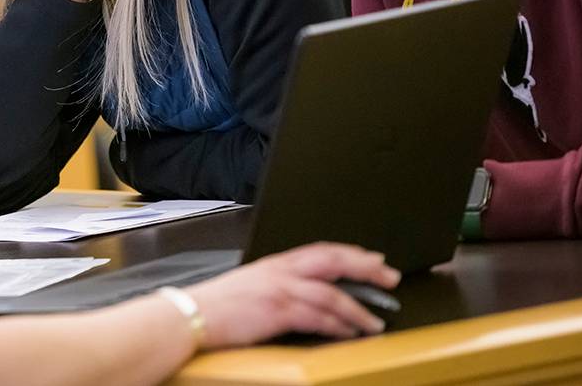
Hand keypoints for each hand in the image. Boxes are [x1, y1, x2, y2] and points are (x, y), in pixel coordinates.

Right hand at [186, 243, 400, 347]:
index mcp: (276, 263)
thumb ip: (278, 285)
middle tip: (390, 276)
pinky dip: (338, 325)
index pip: (322, 251)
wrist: (191, 316)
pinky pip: (317, 317)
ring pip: (331, 293)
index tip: (373, 258)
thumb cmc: (218, 307)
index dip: (350, 253)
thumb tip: (303, 295)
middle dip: (365, 268)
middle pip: (333, 261)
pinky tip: (349, 332)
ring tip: (375, 321)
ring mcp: (280, 289)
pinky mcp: (277, 310)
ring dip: (358, 308)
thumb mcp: (252, 286)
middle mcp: (281, 271)